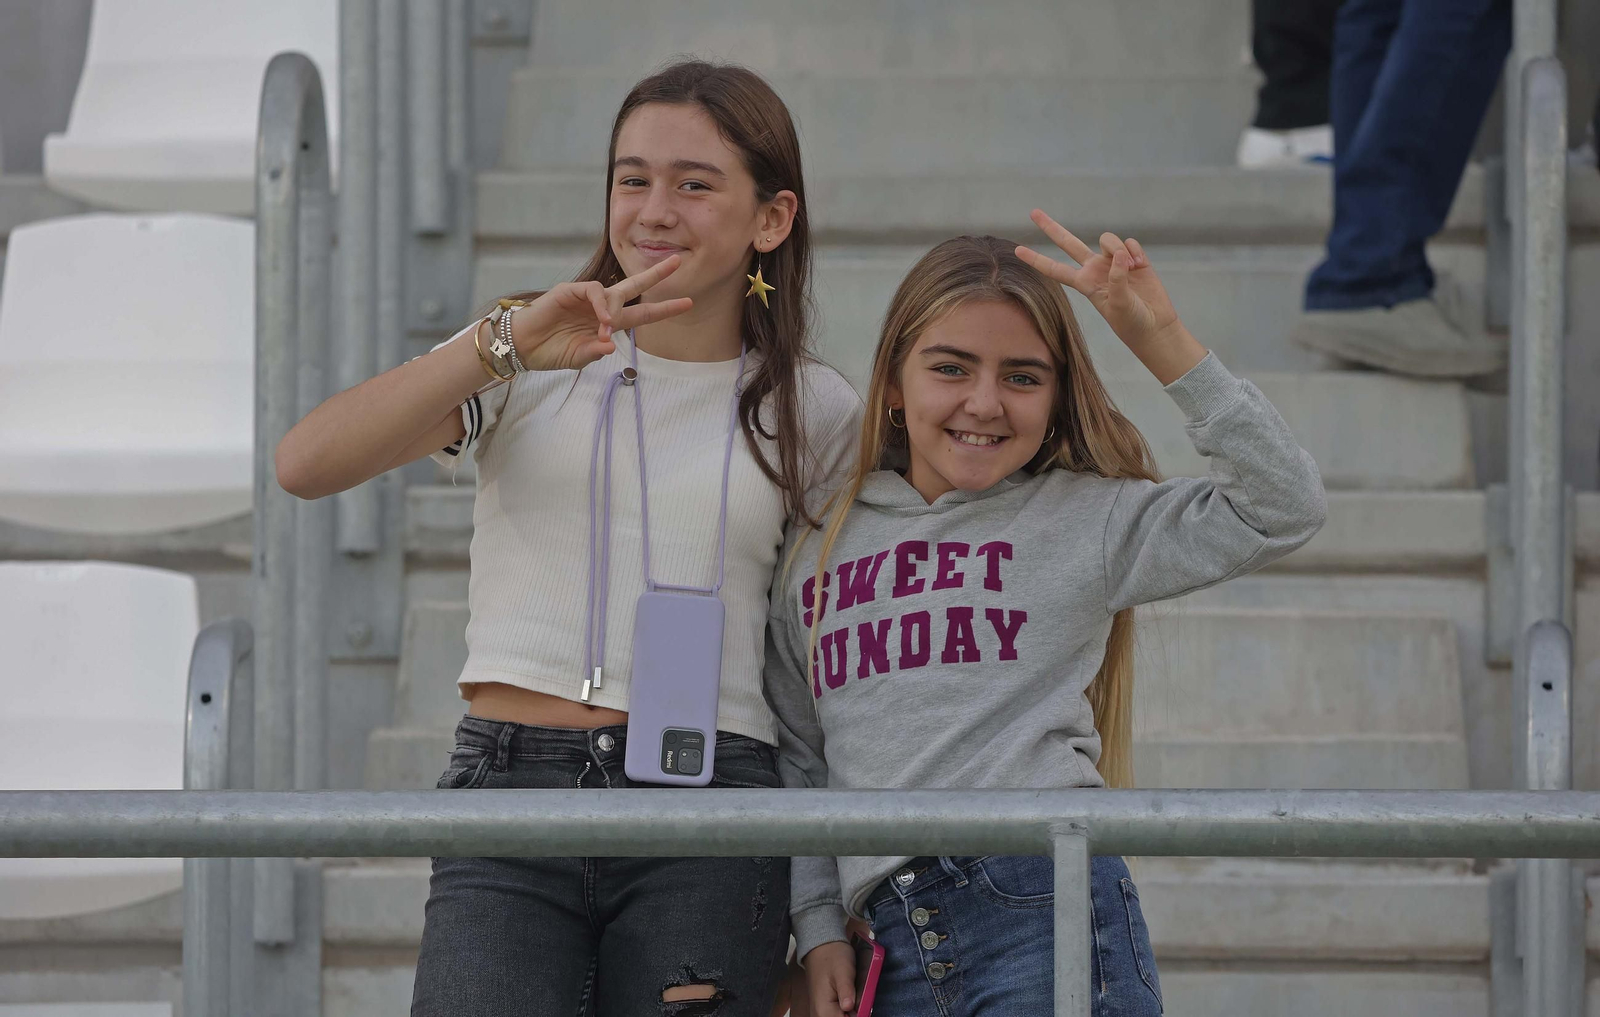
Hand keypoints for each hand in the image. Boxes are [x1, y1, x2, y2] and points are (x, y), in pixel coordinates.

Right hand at [508, 255, 692, 371]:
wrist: (523, 346)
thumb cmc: (550, 352)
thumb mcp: (578, 358)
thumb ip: (595, 352)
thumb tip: (610, 344)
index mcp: (607, 324)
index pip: (642, 314)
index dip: (664, 309)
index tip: (688, 303)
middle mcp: (601, 307)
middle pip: (634, 287)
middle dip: (656, 275)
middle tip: (677, 262)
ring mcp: (585, 297)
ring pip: (612, 291)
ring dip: (614, 309)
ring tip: (606, 325)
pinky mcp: (569, 291)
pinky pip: (592, 291)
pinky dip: (600, 303)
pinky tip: (600, 317)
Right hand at [803, 941, 856, 1016]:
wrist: (821, 947)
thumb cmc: (833, 957)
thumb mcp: (843, 971)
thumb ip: (846, 991)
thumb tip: (849, 1007)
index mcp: (824, 1010)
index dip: (859, 1016)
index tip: (865, 1008)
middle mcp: (820, 1016)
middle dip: (857, 1014)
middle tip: (861, 1000)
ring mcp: (822, 1014)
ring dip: (853, 1012)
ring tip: (857, 998)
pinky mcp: (826, 1009)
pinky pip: (840, 1015)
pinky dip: (849, 1011)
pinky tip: (853, 1000)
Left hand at [1014, 209, 1182, 351]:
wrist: (1154, 325)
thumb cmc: (1132, 322)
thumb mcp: (1119, 304)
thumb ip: (1116, 279)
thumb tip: (1117, 255)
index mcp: (1084, 283)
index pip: (1055, 269)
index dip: (1036, 260)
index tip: (1017, 250)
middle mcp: (1095, 269)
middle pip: (1069, 243)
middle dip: (1051, 227)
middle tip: (1033, 212)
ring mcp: (1114, 262)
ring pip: (1107, 239)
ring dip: (1118, 249)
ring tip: (1131, 268)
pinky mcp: (1134, 258)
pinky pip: (1129, 242)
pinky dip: (1135, 251)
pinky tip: (1140, 265)